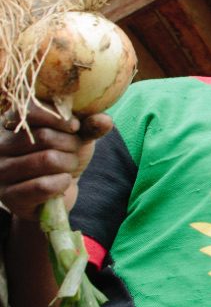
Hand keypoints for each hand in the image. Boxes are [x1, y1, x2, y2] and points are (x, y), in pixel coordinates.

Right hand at [0, 105, 111, 220]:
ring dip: (69, 164)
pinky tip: (62, 182)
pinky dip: (62, 183)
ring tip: (68, 167)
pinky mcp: (8, 195)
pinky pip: (43, 185)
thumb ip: (89, 126)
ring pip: (47, 160)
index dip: (60, 119)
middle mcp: (0, 145)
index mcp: (12, 123)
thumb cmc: (64, 155)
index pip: (31, 112)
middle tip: (73, 151)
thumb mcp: (77, 136)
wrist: (56, 191)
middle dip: (71, 145)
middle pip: (45, 137)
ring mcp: (1, 171)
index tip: (75, 127)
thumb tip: (105, 120)